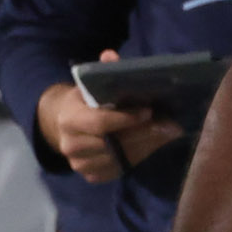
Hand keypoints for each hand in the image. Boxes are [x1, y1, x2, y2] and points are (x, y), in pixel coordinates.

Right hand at [36, 52, 185, 183]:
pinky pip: (119, 169)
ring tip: (167, 133)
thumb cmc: (83, 102)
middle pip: (114, 143)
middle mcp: (71, 145)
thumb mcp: (88, 85)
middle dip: (144, 133)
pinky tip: (152, 145)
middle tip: (170, 125)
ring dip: (146, 146)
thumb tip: (110, 56)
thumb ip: (100, 72)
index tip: (149, 111)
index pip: (100, 123)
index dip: (127, 119)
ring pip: (120, 158)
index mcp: (69, 119)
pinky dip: (138, 157)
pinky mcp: (90, 176)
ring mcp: (79, 164)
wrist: (61, 126)